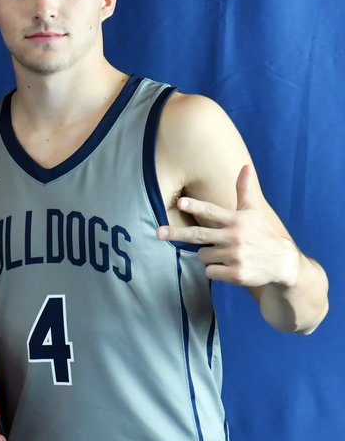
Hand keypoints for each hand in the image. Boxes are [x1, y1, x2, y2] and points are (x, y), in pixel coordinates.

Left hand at [157, 165, 300, 287]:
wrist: (282, 263)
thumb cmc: (262, 233)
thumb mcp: (254, 212)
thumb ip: (244, 191)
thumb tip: (246, 166)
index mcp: (236, 221)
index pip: (211, 211)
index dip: (195, 206)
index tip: (181, 202)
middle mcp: (235, 237)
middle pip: (198, 235)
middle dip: (176, 233)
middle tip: (158, 232)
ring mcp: (235, 256)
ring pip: (202, 256)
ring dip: (208, 256)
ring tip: (226, 253)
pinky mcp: (236, 274)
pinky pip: (210, 272)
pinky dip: (215, 270)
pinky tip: (230, 267)